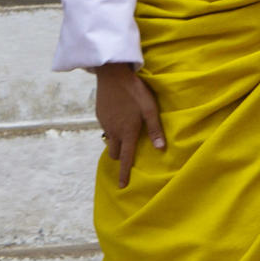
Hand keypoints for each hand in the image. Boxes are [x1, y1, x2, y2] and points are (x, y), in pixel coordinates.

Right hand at [95, 62, 164, 188]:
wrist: (112, 74)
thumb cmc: (135, 91)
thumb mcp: (150, 109)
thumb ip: (155, 129)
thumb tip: (160, 149)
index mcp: (127, 132)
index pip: (126, 158)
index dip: (125, 173)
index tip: (122, 186)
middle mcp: (114, 131)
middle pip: (114, 153)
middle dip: (120, 156)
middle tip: (127, 152)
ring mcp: (104, 123)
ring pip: (109, 140)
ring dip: (116, 142)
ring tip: (125, 133)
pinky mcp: (99, 115)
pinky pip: (105, 128)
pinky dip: (112, 129)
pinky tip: (119, 117)